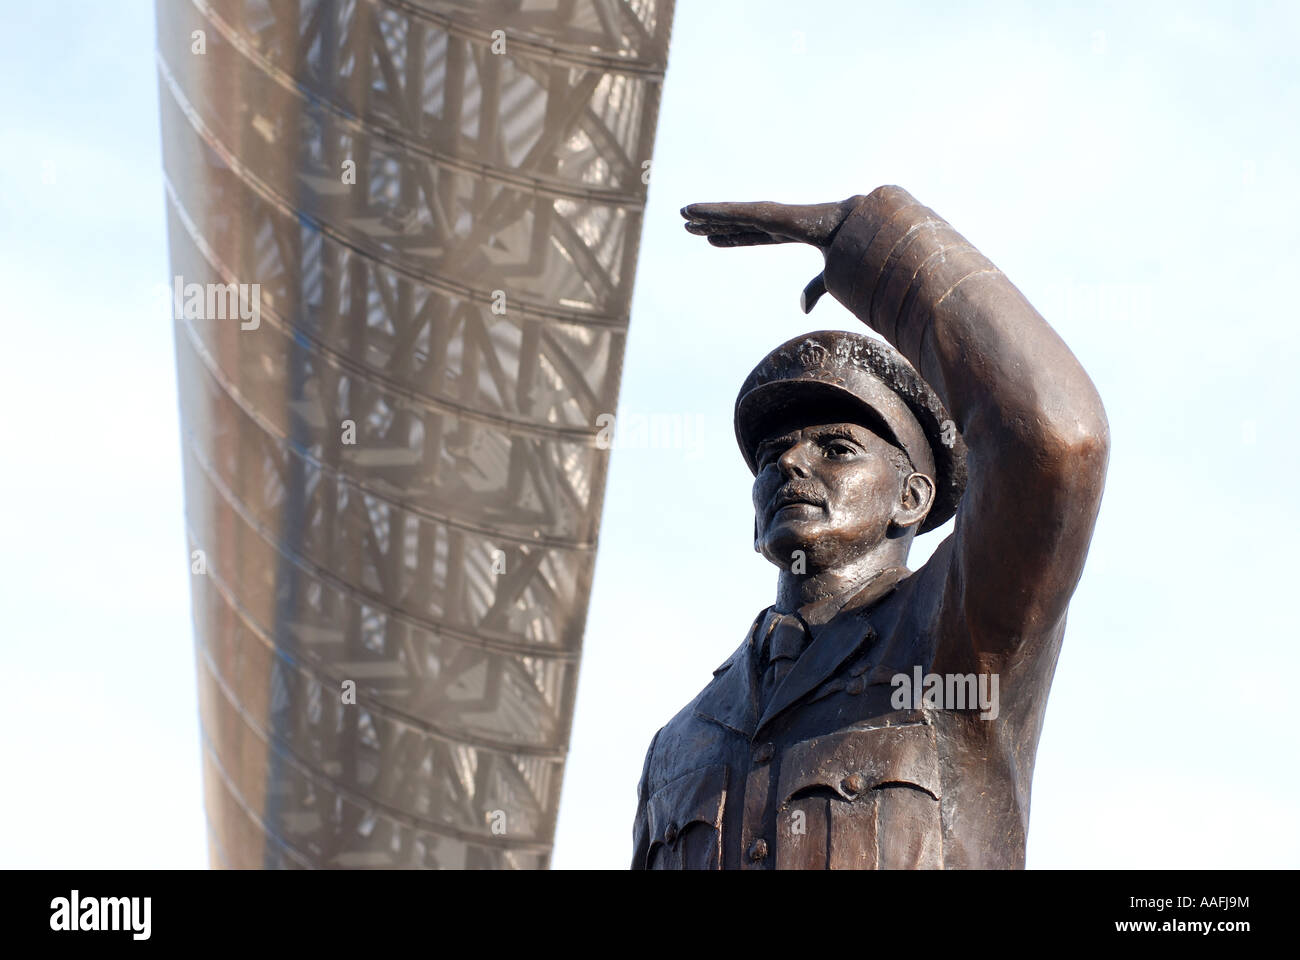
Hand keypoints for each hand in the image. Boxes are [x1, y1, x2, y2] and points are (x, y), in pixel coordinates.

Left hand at [680, 196, 864, 310]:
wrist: (868, 233)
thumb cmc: (856, 253)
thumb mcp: (830, 278)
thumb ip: (815, 289)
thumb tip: (802, 309)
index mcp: (792, 233)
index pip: (755, 237)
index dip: (733, 237)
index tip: (712, 239)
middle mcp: (781, 221)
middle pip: (739, 223)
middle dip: (715, 223)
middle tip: (689, 224)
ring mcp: (776, 215)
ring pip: (734, 215)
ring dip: (709, 214)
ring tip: (684, 213)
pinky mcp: (773, 215)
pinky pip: (738, 214)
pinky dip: (715, 212)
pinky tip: (696, 211)